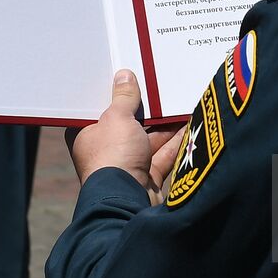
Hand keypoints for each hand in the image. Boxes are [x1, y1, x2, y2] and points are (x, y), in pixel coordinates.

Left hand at [66, 70, 185, 203]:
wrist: (128, 202)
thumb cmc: (113, 157)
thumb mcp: (118, 118)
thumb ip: (124, 97)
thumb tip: (124, 75)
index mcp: (86, 134)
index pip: (99, 109)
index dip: (114, 95)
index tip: (128, 78)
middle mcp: (105, 150)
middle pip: (128, 123)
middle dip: (146, 109)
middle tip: (161, 88)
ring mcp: (127, 165)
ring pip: (149, 139)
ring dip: (165, 125)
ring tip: (182, 102)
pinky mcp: (147, 177)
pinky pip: (163, 155)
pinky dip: (176, 142)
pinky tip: (190, 124)